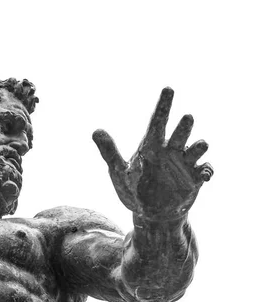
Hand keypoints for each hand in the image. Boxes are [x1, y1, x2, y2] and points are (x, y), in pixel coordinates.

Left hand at [92, 87, 212, 220]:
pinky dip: (207, 170)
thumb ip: (109, 151)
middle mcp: (170, 151)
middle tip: (186, 117)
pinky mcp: (195, 178)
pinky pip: (205, 170)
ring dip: (198, 146)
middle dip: (183, 127)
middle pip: (179, 134)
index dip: (163, 105)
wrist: (150, 214)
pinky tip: (205, 175)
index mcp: (151, 147)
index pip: (157, 122)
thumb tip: (95, 130)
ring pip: (196, 148)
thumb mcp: (119, 172)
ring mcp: (184, 164)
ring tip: (199, 145)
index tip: (168, 88)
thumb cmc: (133, 190)